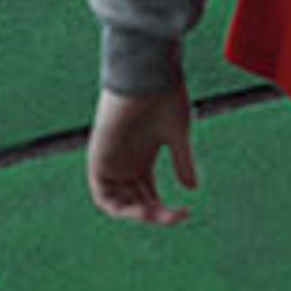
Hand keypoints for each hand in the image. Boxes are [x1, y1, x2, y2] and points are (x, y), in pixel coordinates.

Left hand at [88, 87, 197, 225]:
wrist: (147, 75)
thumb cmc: (163, 97)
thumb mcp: (177, 135)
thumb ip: (182, 162)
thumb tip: (192, 189)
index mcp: (142, 156)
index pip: (147, 193)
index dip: (163, 209)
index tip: (185, 212)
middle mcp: (125, 161)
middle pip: (136, 201)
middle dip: (156, 214)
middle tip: (176, 216)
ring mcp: (111, 160)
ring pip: (120, 202)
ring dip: (139, 214)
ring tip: (158, 215)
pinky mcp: (98, 158)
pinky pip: (103, 195)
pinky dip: (117, 207)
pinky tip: (139, 210)